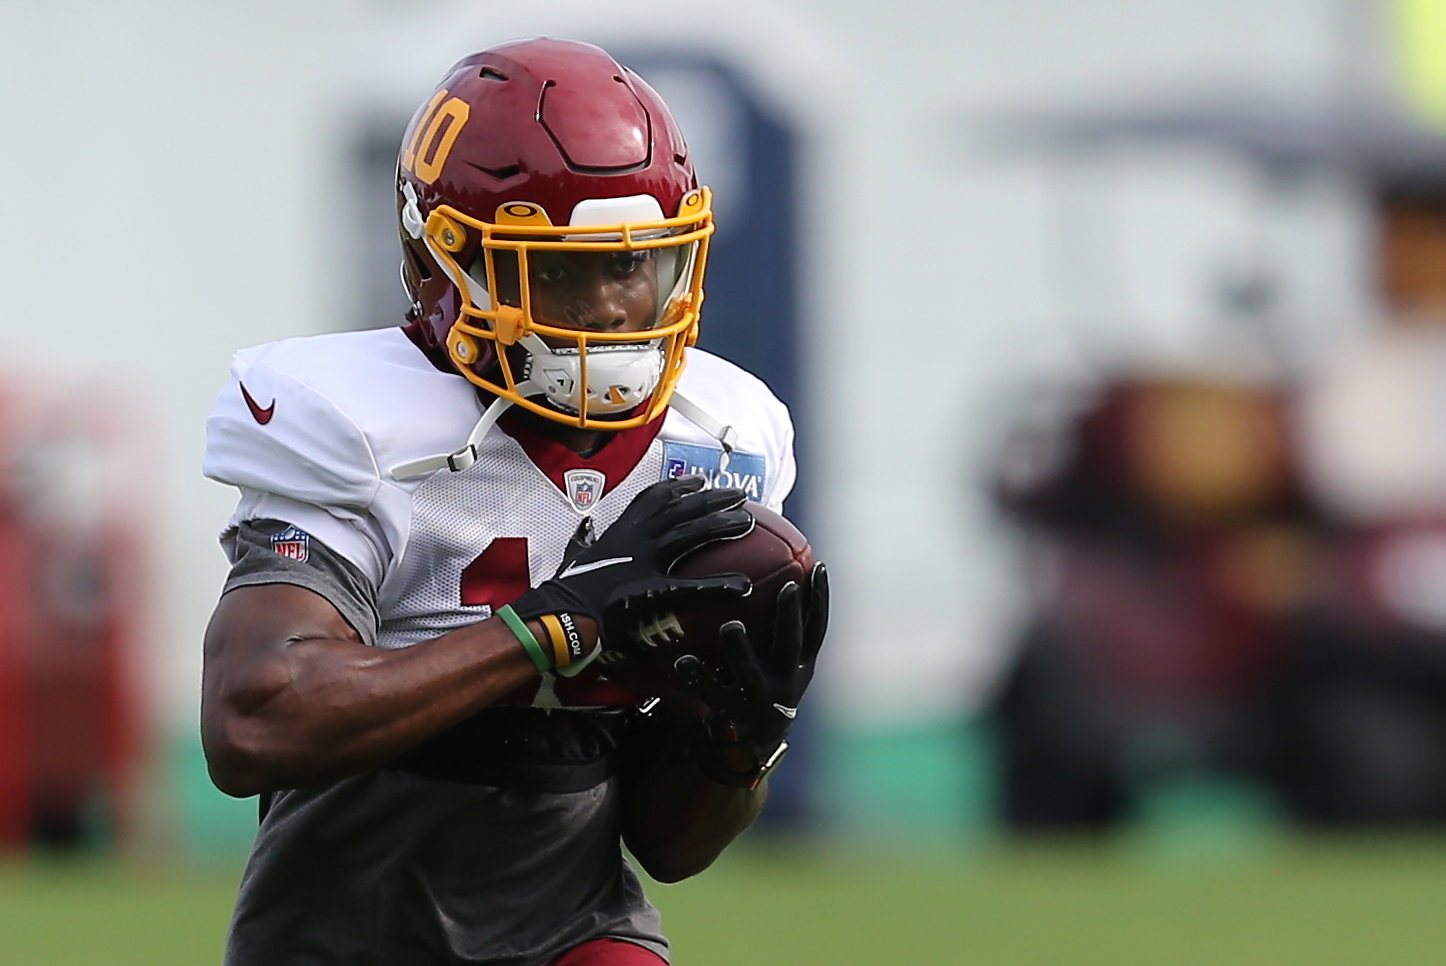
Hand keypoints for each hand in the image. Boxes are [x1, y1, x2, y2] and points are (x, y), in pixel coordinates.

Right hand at [510, 476, 753, 674]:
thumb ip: (583, 540)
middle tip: (737, 495)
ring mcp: (646, 561)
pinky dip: (719, 585)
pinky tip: (742, 587)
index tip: (699, 480)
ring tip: (746, 522)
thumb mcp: (574, 555)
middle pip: (681, 509)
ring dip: (721, 525)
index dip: (678, 487)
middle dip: (711, 498)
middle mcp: (636, 538)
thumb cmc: (565, 590)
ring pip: (690, 534)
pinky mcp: (652, 590)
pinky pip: (693, 586)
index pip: (652, 499)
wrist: (558, 613)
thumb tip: (586, 528)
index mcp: (620, 531)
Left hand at [674, 563, 828, 786]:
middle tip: (788, 586)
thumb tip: (763, 571)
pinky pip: (713, 694)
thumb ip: (773, 627)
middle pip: (793, 645)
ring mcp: (760, 700)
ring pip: (752, 673)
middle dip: (791, 616)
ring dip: (742, 650)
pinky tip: (683, 660)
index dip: (822, 599)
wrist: (752, 747)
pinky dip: (699, 677)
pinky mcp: (734, 717)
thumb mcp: (776, 660)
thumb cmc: (762, 686)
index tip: (821, 567)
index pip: (817, 628)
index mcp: (800, 666)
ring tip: (731, 627)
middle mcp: (786, 682)